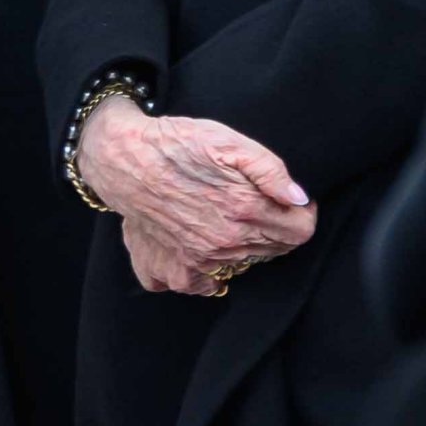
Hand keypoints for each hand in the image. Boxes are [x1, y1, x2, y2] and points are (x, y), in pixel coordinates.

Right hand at [78, 96, 316, 287]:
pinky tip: (198, 242)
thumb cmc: (176, 144)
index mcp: (243, 210)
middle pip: (274, 251)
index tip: (291, 200)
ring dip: (241, 246)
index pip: (298, 232)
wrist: (123, 159)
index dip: (302, 213)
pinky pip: (203, 285)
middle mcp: (224, 245)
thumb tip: (299, 197)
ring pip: (242, 267)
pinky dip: (206, 270)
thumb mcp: (228, 140)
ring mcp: (197, 263)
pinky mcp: (173, 271)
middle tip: (251, 201)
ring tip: (221, 214)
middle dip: (273, 227)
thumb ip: (270, 170)